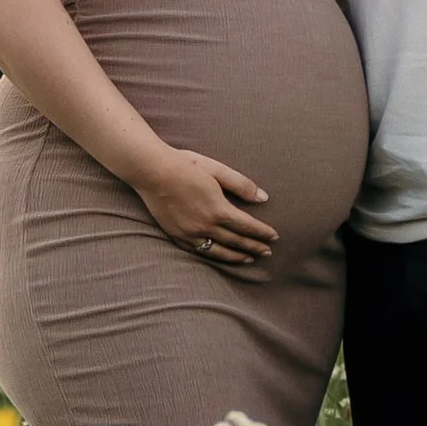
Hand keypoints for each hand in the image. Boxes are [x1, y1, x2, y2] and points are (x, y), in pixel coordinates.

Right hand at [136, 146, 278, 270]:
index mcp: (218, 209)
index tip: (274, 237)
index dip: (263, 233)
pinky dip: (213, 256)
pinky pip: (199, 251)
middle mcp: (205, 226)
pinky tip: (219, 256)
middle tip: (268, 253)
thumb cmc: (186, 165)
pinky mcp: (176, 235)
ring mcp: (190, 233)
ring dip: (236, 257)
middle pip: (236, 241)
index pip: (248, 226)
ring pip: (218, 251)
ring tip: (249, 260)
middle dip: (254, 248)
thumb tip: (263, 198)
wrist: (152, 171)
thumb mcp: (217, 170)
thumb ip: (242, 185)